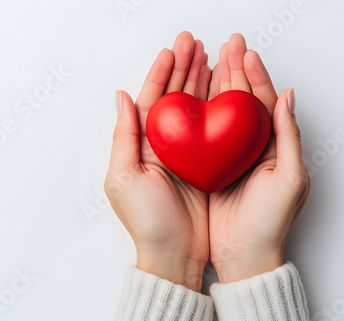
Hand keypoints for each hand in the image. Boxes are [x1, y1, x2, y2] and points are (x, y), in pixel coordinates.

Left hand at [105, 32, 211, 291]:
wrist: (174, 254)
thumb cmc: (147, 221)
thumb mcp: (125, 178)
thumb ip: (125, 135)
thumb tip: (121, 97)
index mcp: (140, 146)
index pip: (151, 100)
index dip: (161, 73)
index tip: (173, 50)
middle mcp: (162, 146)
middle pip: (174, 99)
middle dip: (183, 69)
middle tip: (195, 43)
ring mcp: (184, 155)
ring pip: (193, 109)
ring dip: (200, 83)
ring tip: (211, 57)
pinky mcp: (204, 165)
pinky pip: (211, 130)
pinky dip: (216, 108)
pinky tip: (223, 91)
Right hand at [208, 34, 310, 282]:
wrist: (244, 255)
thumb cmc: (270, 221)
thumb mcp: (289, 179)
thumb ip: (289, 136)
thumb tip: (288, 95)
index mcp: (273, 146)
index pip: (263, 102)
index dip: (255, 75)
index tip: (244, 53)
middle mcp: (249, 147)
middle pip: (240, 101)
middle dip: (234, 71)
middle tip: (225, 46)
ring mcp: (228, 156)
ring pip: (220, 113)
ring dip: (214, 85)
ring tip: (205, 59)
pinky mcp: (209, 167)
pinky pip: (201, 133)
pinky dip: (197, 112)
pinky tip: (190, 96)